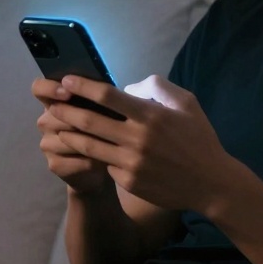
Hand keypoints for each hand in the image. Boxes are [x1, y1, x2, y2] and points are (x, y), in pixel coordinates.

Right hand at [32, 78, 112, 195]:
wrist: (102, 163)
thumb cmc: (103, 128)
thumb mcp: (101, 108)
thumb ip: (95, 98)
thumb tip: (102, 91)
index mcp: (54, 101)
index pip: (39, 88)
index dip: (50, 88)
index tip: (67, 92)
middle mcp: (45, 121)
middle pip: (54, 115)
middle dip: (79, 118)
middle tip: (103, 123)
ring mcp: (47, 144)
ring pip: (66, 138)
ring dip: (89, 140)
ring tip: (111, 142)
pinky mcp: (54, 164)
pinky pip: (72, 160)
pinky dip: (90, 160)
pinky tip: (104, 160)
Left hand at [44, 74, 237, 212]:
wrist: (211, 183)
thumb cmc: (198, 139)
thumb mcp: (186, 103)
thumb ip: (158, 87)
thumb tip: (128, 86)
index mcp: (151, 115)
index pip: (108, 96)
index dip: (83, 87)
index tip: (66, 80)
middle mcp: (137, 139)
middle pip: (90, 121)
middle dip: (66, 110)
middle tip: (51, 104)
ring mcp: (131, 163)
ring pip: (89, 146)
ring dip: (70, 135)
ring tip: (59, 127)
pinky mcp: (128, 182)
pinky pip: (105, 164)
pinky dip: (95, 155)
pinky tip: (86, 150)